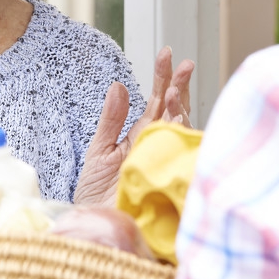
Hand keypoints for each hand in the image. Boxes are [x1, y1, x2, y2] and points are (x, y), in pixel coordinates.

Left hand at [76, 46, 194, 204]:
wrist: (95, 225)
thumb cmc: (96, 195)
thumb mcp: (99, 151)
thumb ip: (110, 119)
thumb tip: (119, 84)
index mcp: (142, 134)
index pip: (157, 100)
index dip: (163, 76)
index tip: (166, 53)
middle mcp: (159, 144)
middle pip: (175, 109)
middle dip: (180, 85)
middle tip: (183, 64)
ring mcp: (166, 160)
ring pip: (181, 128)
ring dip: (179, 109)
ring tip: (172, 92)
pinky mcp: (169, 178)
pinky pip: (182, 154)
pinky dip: (181, 136)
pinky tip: (177, 121)